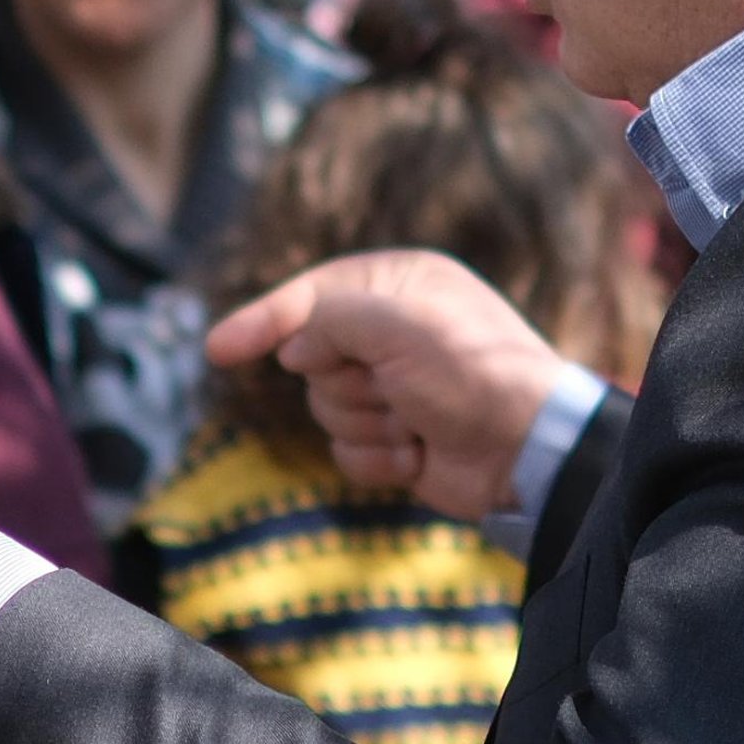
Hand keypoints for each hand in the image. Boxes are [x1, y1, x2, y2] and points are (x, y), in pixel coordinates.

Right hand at [204, 249, 569, 521]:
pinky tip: (419, 455)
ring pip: (325, 410)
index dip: (260, 321)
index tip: (217, 350)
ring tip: (416, 424)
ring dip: (367, 424)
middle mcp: (392, 331)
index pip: (308, 297)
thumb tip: (295, 352)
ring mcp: (393, 387)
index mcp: (397, 284)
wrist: (526, 451)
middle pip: (312, 362)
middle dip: (347, 385)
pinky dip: (378, 459)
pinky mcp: (396, 437)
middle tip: (397, 388)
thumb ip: (325, 320)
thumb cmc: (469, 374)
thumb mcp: (394, 324)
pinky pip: (346, 450)